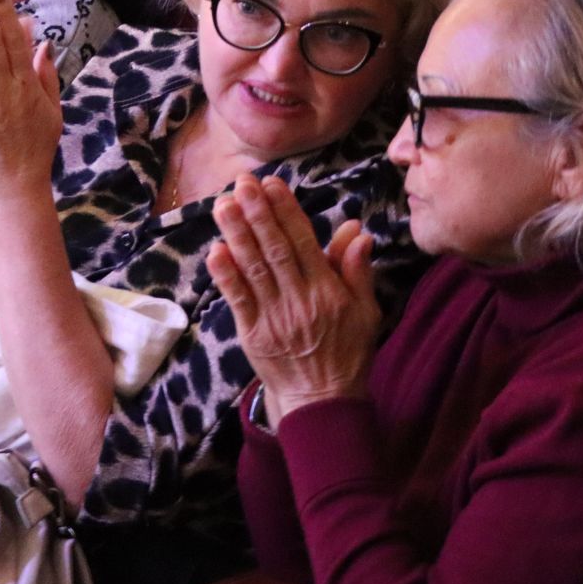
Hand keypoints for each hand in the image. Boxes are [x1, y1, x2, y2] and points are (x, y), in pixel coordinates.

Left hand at [207, 175, 380, 421]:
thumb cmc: (348, 353)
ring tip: (223, 204)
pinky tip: (216, 250)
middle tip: (241, 182)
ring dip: (236, 234)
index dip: (286, 210)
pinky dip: (226, 275)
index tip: (272, 183)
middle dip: (257, 212)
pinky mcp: (253, 333)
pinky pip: (237, 300)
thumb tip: (357, 230)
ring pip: (253, 268)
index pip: (304, 241)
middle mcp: (299, 299)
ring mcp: (273, 316)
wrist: (323, 401)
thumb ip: (358, 270)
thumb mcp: (366, 312)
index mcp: (327, 291)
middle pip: (274, 249)